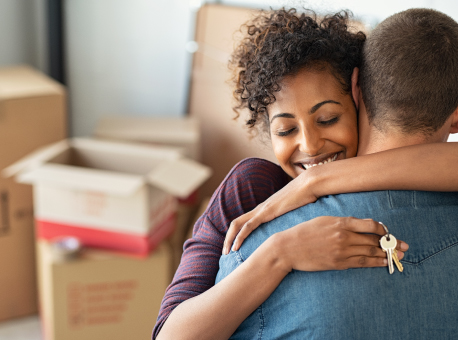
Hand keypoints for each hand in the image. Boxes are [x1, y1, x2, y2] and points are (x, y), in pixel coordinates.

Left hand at [223, 172, 318, 254]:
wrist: (309, 185)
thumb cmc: (307, 197)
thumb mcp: (297, 212)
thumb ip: (293, 219)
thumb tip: (299, 231)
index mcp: (265, 209)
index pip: (245, 222)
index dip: (237, 234)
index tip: (235, 247)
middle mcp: (260, 209)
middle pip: (236, 223)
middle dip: (228, 238)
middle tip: (225, 253)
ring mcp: (262, 210)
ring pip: (237, 224)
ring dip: (229, 239)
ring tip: (226, 253)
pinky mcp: (266, 212)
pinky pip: (248, 226)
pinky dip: (240, 236)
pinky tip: (236, 247)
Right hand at [272, 216, 408, 271]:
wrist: (288, 248)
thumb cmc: (304, 232)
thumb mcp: (323, 220)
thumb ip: (342, 222)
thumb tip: (360, 226)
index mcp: (340, 223)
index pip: (370, 225)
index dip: (383, 229)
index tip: (387, 232)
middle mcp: (344, 236)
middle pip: (374, 240)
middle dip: (391, 243)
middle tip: (404, 246)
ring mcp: (342, 251)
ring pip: (370, 252)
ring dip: (387, 254)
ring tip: (399, 255)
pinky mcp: (338, 263)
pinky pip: (361, 263)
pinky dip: (375, 263)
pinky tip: (384, 263)